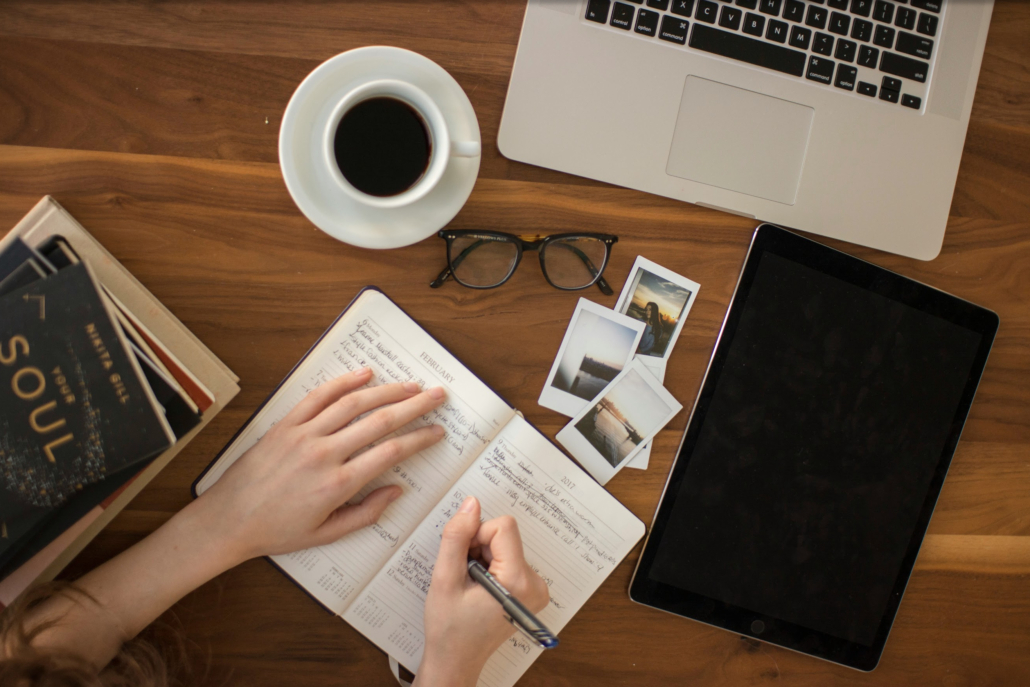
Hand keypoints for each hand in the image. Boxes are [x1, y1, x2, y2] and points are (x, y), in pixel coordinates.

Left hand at [197, 367, 446, 562]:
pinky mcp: (286, 425)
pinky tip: (364, 374)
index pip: (391, 452)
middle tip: (437, 395)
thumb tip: (397, 491)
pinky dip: (343, 382)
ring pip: (353, 403)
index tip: (437, 431)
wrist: (228, 520)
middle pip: (380, 421)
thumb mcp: (326, 534)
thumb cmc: (276, 531)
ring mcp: (303, 435)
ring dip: (387, 390)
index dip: (420, 439)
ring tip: (410, 384)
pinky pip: (318, 396)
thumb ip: (366, 513)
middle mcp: (324, 454)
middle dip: (414, 405)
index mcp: (338, 485)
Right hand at [416, 497, 549, 686]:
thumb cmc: (449, 628)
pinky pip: (509, 558)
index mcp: (519, 581)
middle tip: (464, 576)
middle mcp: (535, 584)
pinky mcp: (530, 590)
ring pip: (505, 545)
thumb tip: (471, 504)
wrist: (456, 660)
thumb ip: (457, 537)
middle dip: (478, 548)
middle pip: (505, 536)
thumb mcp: (445, 579)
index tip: (464, 560)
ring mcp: (536, 588)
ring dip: (482, 557)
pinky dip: (490, 566)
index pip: (503, 527)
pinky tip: (479, 588)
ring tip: (470, 586)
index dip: (476, 536)